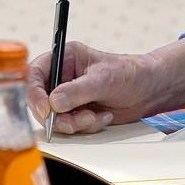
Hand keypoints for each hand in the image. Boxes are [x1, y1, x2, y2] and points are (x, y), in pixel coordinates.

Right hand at [28, 38, 184, 135]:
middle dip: (58, 115)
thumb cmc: (129, 74)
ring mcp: (69, 96)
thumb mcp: (103, 80)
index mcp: (64, 58)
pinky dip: (86, 126)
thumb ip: (77, 91)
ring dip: (74, 123)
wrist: (149, 91)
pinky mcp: (77, 112)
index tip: (46, 110)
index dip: (35, 93)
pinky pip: (70, 126)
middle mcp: (62, 77)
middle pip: (40, 100)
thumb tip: (54, 102)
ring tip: (94, 117)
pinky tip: (102, 117)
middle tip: (74, 121)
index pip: (35, 74)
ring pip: (55, 117)